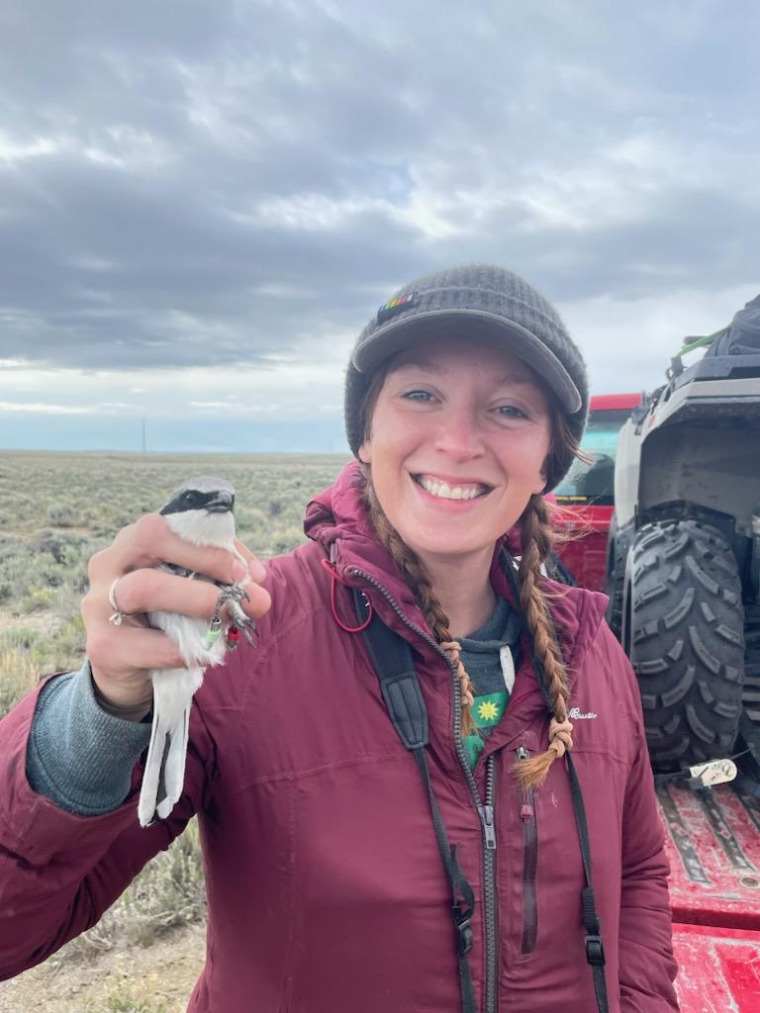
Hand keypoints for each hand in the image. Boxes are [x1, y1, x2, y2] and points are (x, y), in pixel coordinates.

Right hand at [82, 514, 270, 714]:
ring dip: (197, 599)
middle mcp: (108, 563)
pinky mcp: (101, 645)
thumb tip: (256, 583)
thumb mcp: (191, 593)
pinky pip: (148, 644)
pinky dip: (185, 648)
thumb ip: (219, 580)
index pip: (170, 523)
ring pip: (144, 586)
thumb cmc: (165, 621)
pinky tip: (206, 654)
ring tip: (230, 615)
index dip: (213, 542)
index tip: (247, 569)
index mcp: (133, 543)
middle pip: (152, 538)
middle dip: (206, 559)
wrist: (126, 672)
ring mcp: (98, 603)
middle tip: (242, 586)